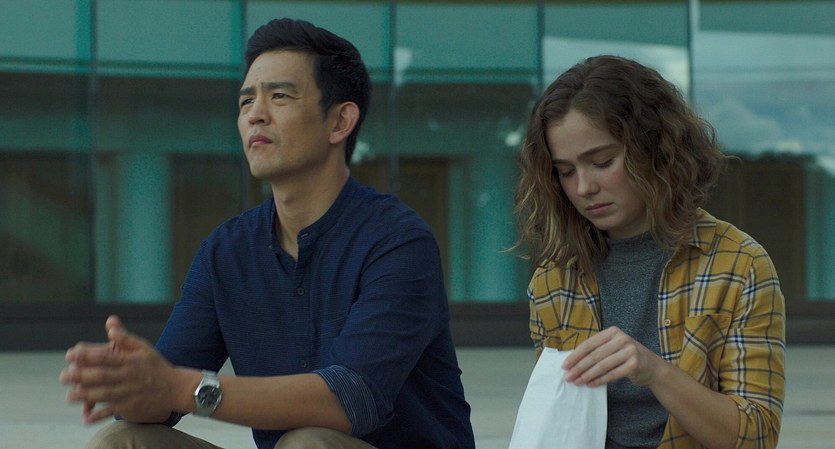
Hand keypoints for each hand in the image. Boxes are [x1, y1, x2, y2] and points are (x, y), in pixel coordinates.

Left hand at [60, 315, 177, 423]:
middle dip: (81, 376)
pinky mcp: (131, 407)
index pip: (106, 357)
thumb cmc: (157, 366)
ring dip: (86, 396)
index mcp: (130, 361)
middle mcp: (128, 377)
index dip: (87, 356)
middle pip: (102, 376)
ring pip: (105, 394)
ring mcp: (129, 393)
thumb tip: (110, 326)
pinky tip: (86, 418)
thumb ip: (126, 338)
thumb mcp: (145, 348)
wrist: (175, 388)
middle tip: (63, 376)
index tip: (70, 354)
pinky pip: (112, 411)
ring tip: (70, 396)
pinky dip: (99, 416)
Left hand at [561, 326, 662, 386]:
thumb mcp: (613, 348)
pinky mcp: (634, 364)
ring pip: (602, 365)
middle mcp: (621, 339)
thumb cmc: (627, 357)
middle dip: (579, 367)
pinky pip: (612, 374)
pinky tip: (591, 384)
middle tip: (568, 377)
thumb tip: (573, 362)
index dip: (575, 355)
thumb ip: (597, 350)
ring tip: (577, 382)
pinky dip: (600, 380)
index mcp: (612, 332)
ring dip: (587, 375)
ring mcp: (629, 351)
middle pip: (594, 355)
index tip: (565, 366)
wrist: (653, 367)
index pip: (589, 344)